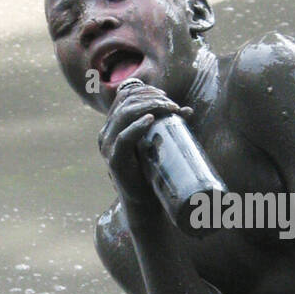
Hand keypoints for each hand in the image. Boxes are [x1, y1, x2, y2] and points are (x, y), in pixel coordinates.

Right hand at [98, 80, 189, 208]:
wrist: (144, 202)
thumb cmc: (151, 172)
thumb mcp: (157, 143)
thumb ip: (168, 126)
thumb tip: (188, 110)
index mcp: (112, 127)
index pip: (123, 97)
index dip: (144, 90)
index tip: (165, 95)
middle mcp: (106, 134)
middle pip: (125, 103)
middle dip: (150, 98)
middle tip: (172, 104)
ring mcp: (108, 147)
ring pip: (124, 115)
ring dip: (148, 107)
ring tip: (169, 109)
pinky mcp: (114, 160)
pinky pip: (124, 138)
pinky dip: (137, 127)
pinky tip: (150, 120)